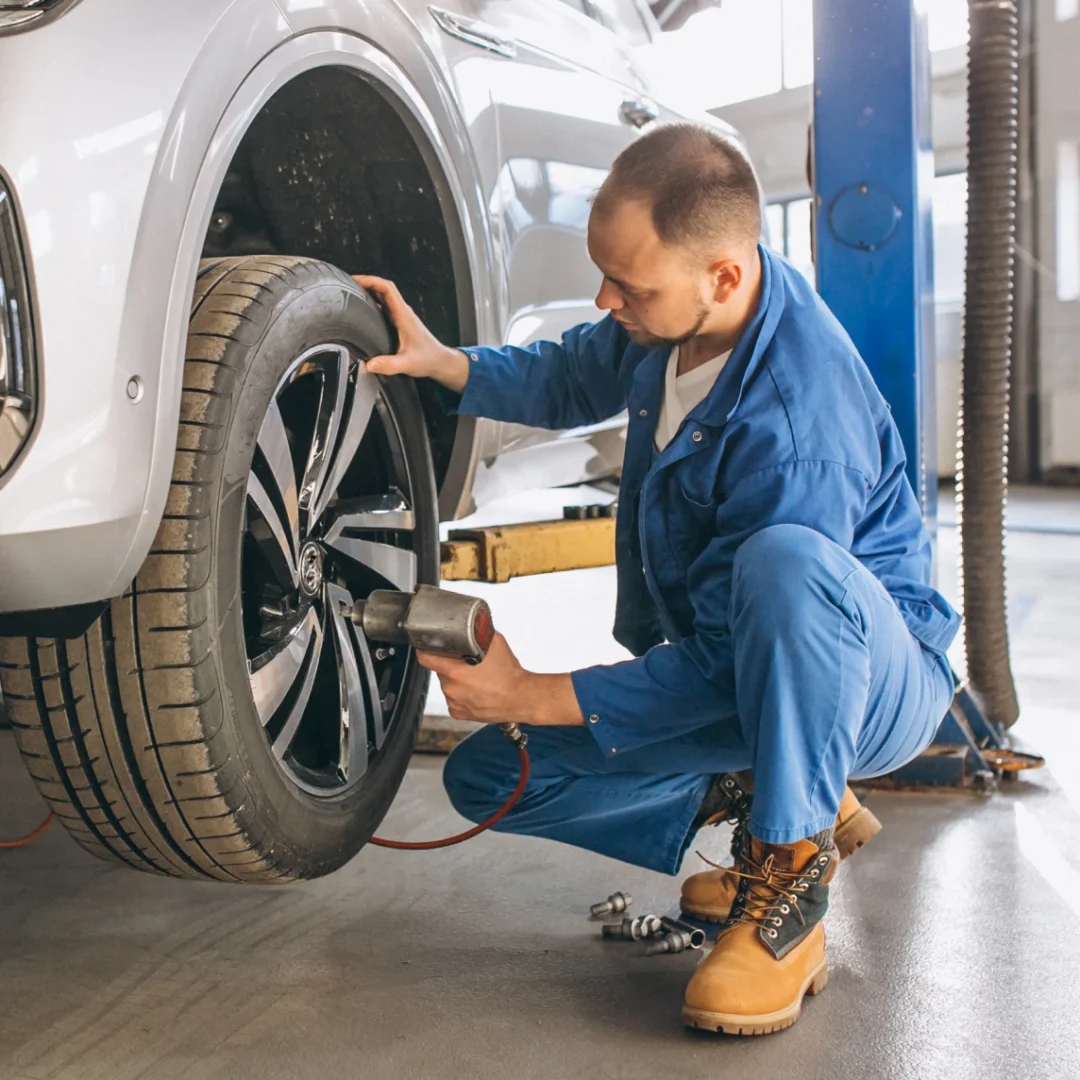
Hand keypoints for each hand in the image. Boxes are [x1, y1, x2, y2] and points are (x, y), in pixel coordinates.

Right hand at [351, 275, 470, 392]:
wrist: (439, 361)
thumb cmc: (428, 359)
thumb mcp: (407, 363)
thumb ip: (388, 364)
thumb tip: (369, 364)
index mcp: (404, 316)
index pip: (387, 288)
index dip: (370, 280)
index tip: (355, 280)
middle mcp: (402, 313)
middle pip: (383, 288)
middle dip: (365, 283)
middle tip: (347, 284)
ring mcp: (401, 316)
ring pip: (383, 296)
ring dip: (368, 291)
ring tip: (351, 292)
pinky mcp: (399, 322)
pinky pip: (384, 306)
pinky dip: (372, 302)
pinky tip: (362, 309)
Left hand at [418, 633, 583, 726]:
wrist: (521, 697)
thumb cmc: (509, 674)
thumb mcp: (494, 644)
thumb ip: (477, 634)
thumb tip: (472, 625)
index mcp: (454, 671)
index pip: (425, 658)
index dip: (426, 650)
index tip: (428, 647)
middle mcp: (451, 688)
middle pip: (441, 671)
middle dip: (451, 665)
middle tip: (468, 663)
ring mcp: (455, 702)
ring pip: (449, 685)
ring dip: (457, 680)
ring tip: (476, 678)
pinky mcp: (459, 713)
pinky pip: (455, 700)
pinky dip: (462, 695)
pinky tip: (476, 691)